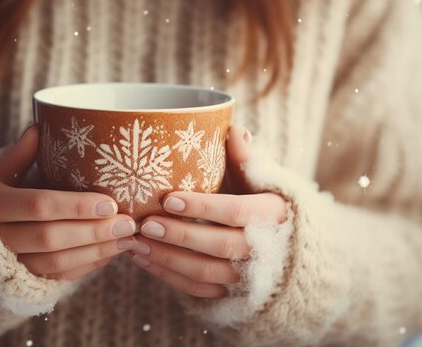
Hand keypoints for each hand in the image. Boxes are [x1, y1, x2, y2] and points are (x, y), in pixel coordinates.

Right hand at [0, 125, 137, 280]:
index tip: (109, 203)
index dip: (76, 207)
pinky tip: (112, 251)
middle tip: (127, 223)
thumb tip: (38, 127)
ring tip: (127, 239)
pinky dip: (88, 265)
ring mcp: (11, 263)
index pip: (39, 206)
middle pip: (50, 238)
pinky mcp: (24, 280)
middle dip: (93, 232)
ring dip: (96, 251)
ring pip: (56, 264)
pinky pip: (59, 277)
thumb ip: (18, 155)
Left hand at [128, 125, 287, 297]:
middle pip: (220, 246)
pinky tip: (143, 258)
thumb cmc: (262, 201)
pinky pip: (198, 290)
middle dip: (180, 236)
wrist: (285, 245)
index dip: (202, 207)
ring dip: (167, 258)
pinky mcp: (231, 292)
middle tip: (145, 224)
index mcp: (272, 214)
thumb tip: (234, 128)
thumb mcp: (259, 178)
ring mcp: (248, 275)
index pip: (236, 212)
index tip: (168, 198)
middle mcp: (265, 249)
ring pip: (206, 272)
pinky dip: (168, 276)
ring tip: (136, 241)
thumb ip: (245, 158)